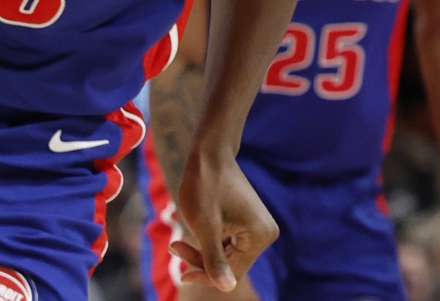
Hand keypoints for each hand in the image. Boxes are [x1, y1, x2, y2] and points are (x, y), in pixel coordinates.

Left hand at [169, 146, 276, 292]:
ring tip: (178, 239)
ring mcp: (257, 227)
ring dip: (202, 249)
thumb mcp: (204, 226)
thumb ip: (215, 259)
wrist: (208, 152)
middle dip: (201, 258)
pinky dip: (208, 239)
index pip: (232, 272)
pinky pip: (227, 241)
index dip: (205, 275)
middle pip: (230, 264)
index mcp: (261, 236)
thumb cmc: (204, 185)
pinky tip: (192, 228)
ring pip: (226, 253)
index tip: (181, 275)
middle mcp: (265, 233)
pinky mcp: (248, 221)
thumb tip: (227, 289)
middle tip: (174, 246)